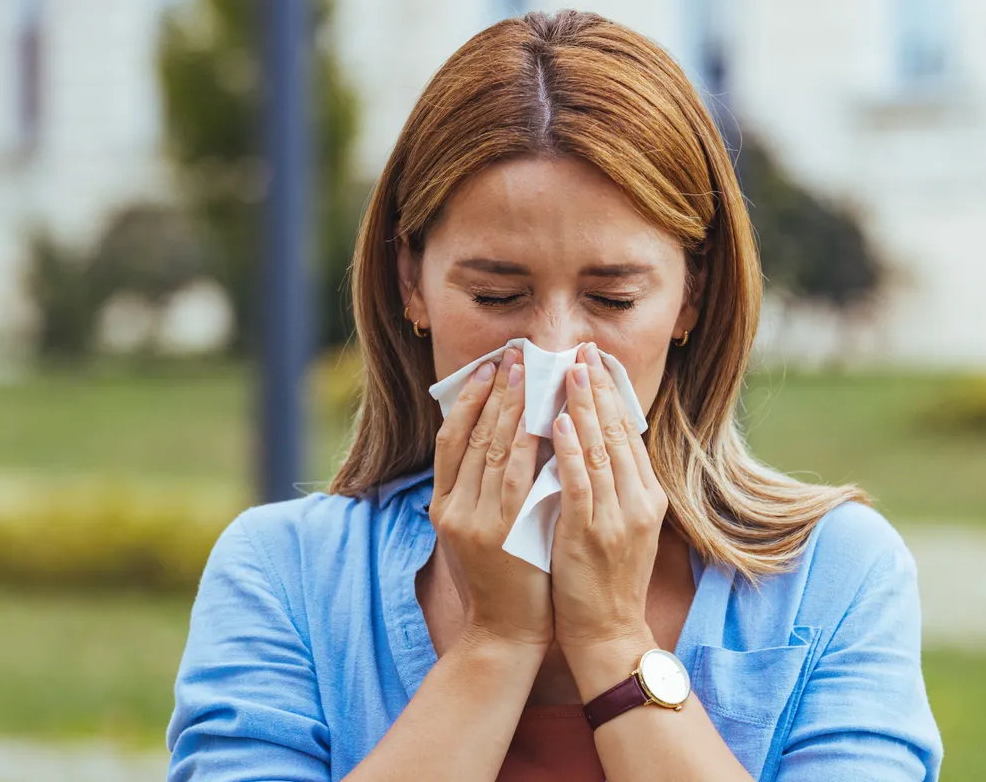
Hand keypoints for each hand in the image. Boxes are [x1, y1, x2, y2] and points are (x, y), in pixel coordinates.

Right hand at [428, 347, 552, 650]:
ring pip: (491, 448)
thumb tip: (500, 437)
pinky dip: (527, 442)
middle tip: (514, 355)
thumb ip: (481, 490)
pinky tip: (543, 417)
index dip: (469, 399)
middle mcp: (451, 508)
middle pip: (471, 434)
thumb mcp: (479, 529)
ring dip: (512, 405)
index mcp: (442, 505)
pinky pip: (515, 475)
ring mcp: (473, 519)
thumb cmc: (502, 577)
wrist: (506, 630)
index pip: (450, 438)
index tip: (489, 368)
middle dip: (495, 391)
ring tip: (529, 372)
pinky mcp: (500, 532)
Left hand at [548, 343, 670, 664]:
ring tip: (568, 371)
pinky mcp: (591, 533)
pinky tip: (557, 420)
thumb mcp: (620, 526)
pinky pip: (580, 481)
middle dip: (598, 388)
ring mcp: (617, 517)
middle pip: (617, 432)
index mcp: (648, 497)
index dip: (611, 395)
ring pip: (599, 448)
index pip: (629, 434)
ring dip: (582, 405)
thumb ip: (612, 486)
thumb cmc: (604, 580)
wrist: (607, 632)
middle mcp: (638, 501)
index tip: (595, 362)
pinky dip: (569, 448)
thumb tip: (589, 440)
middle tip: (581, 350)